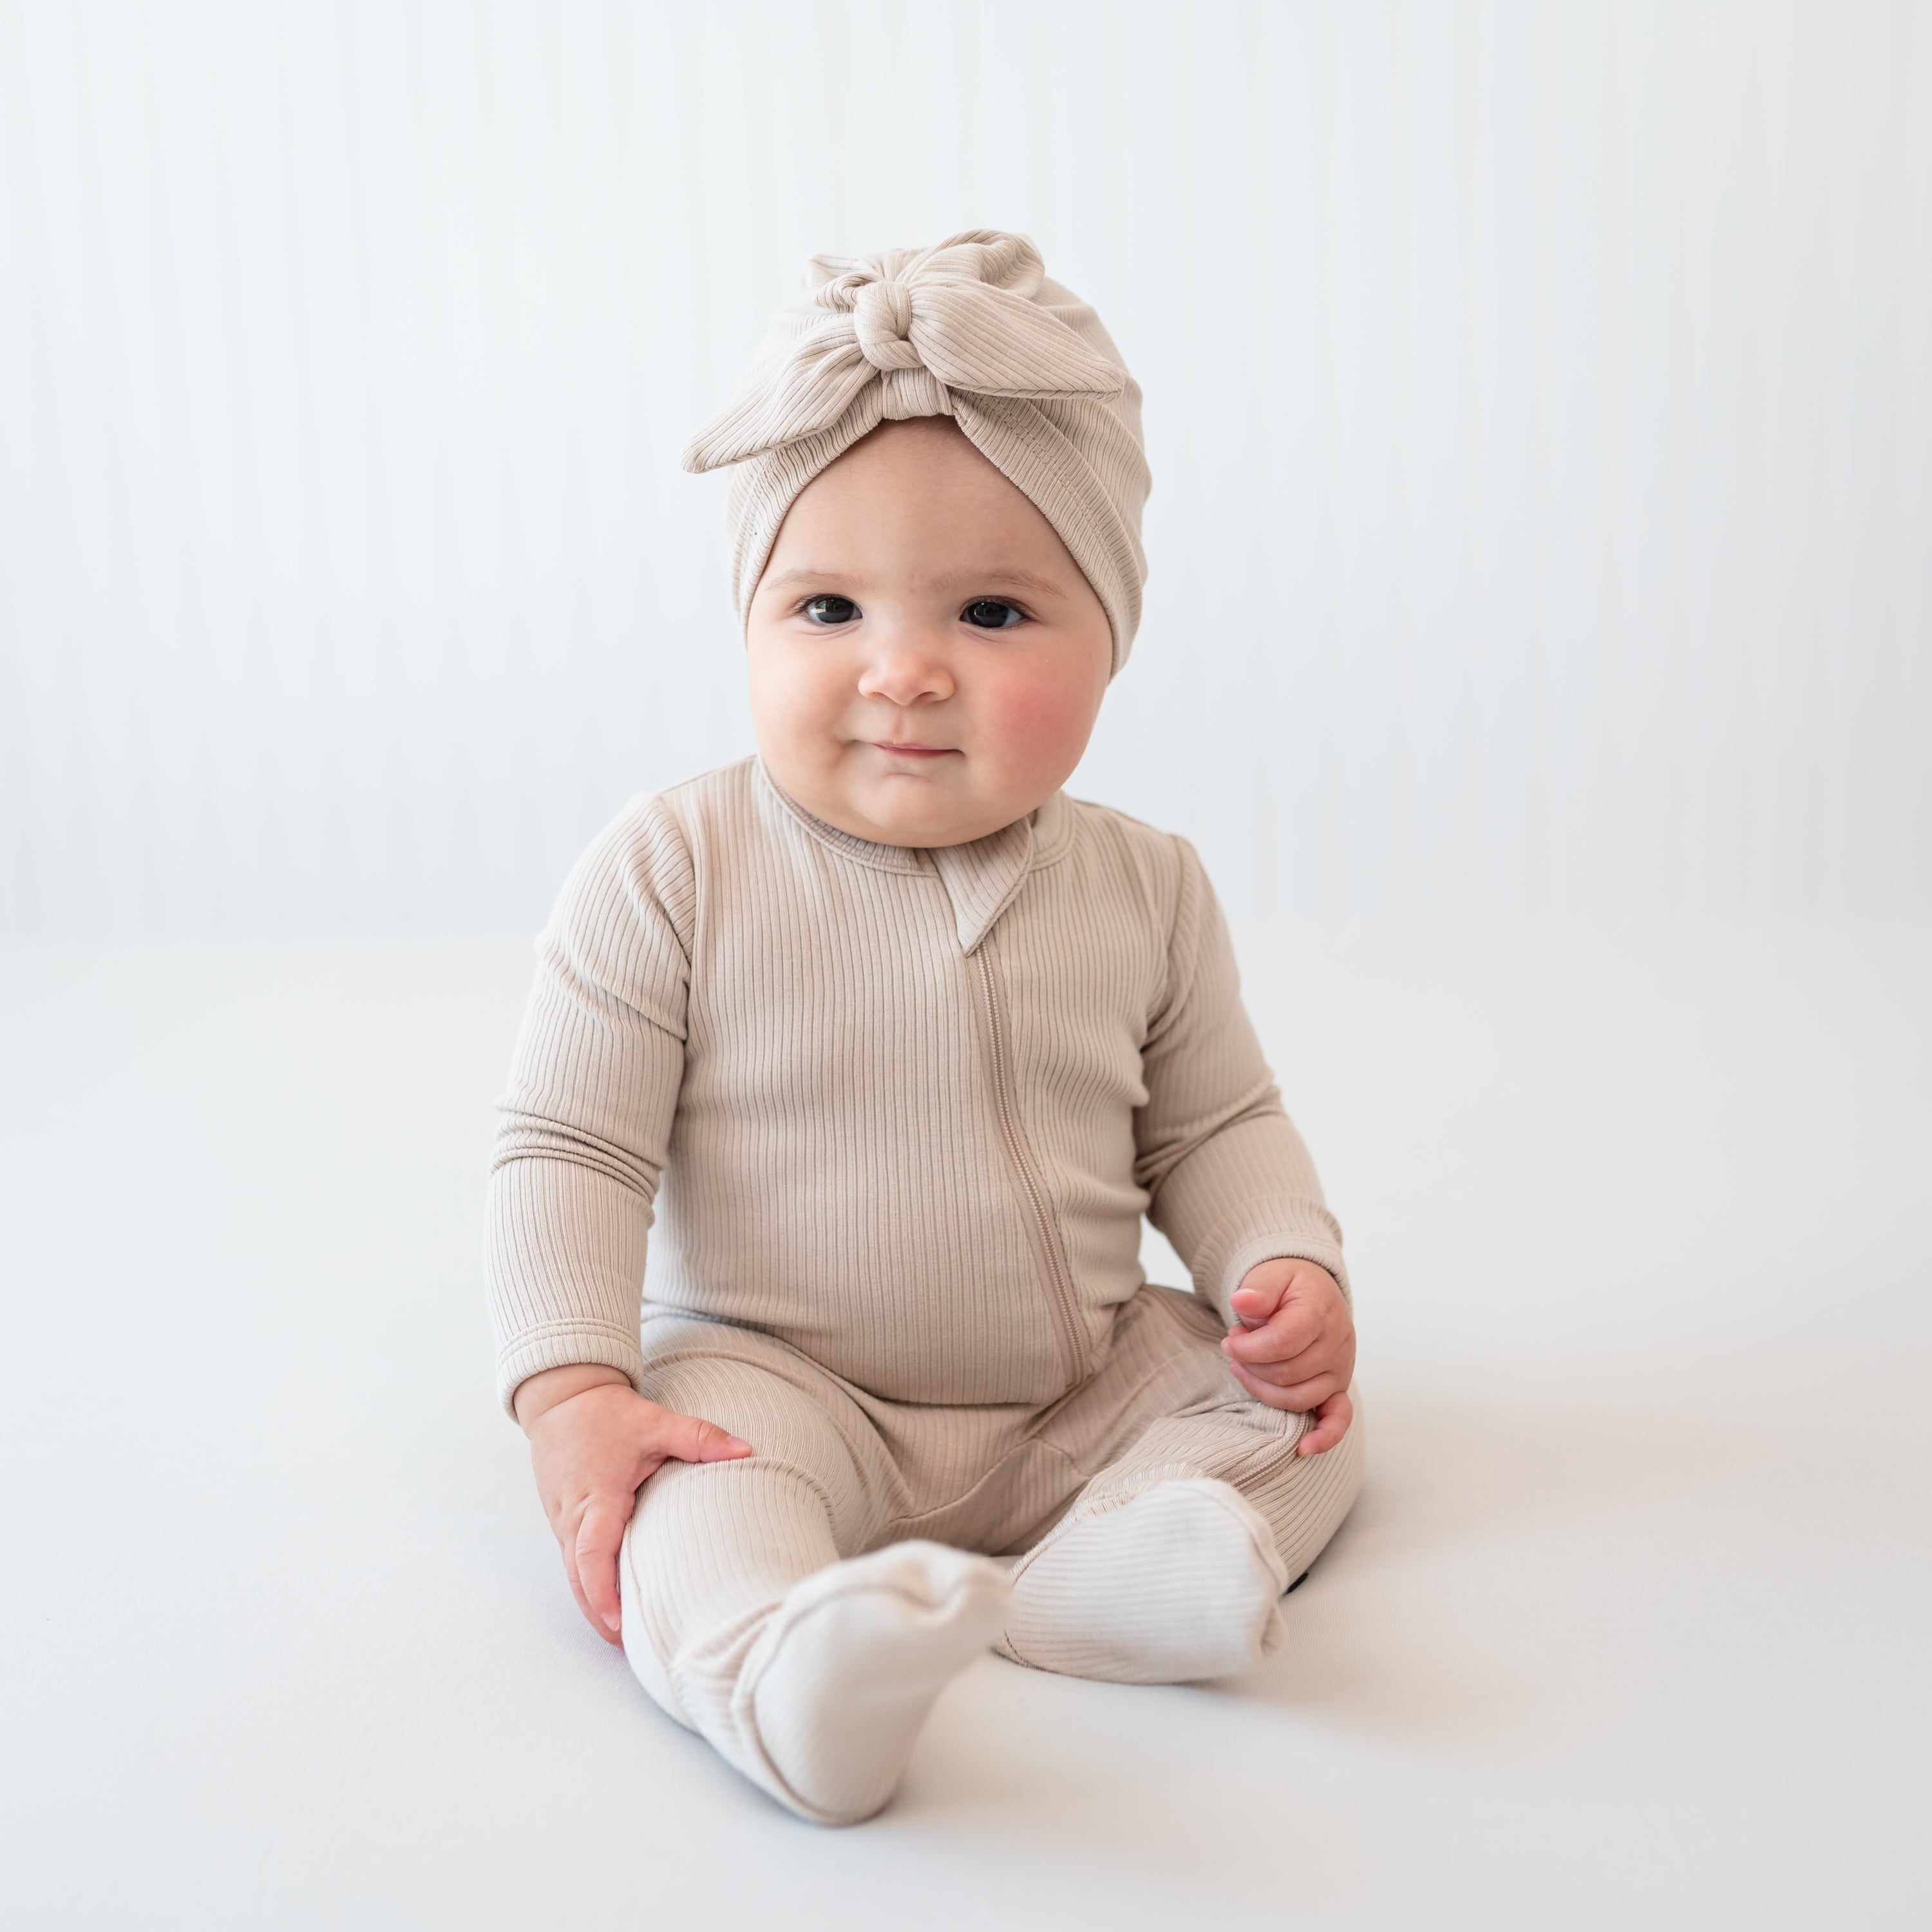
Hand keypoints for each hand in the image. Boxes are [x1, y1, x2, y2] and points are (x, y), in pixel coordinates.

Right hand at [515, 1364, 751, 1645]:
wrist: (563, 1400)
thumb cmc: (607, 1415)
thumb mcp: (656, 1422)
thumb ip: (699, 1438)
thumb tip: (746, 1449)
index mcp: (596, 1497)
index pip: (592, 1552)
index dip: (602, 1591)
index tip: (618, 1624)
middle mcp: (573, 1516)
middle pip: (578, 1579)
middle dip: (600, 1616)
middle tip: (630, 1650)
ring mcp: (563, 1522)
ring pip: (573, 1575)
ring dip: (594, 1606)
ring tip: (625, 1640)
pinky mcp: (562, 1522)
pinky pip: (572, 1563)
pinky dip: (588, 1587)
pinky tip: (612, 1605)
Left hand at [1221, 1258, 1355, 1455]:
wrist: (1312, 1290)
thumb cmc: (1287, 1285)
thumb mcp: (1270, 1274)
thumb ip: (1257, 1288)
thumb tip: (1241, 1302)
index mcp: (1321, 1313)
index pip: (1282, 1342)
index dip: (1248, 1348)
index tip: (1229, 1341)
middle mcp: (1337, 1344)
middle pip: (1287, 1373)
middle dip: (1250, 1365)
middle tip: (1234, 1347)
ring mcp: (1340, 1370)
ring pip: (1299, 1398)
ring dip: (1263, 1390)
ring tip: (1244, 1369)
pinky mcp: (1338, 1388)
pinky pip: (1339, 1419)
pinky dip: (1324, 1437)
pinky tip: (1303, 1449)